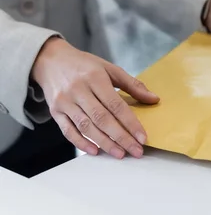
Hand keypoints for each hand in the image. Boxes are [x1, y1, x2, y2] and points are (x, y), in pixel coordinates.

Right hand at [32, 38, 158, 158]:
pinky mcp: (55, 111)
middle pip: (102, 119)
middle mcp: (78, 90)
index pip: (116, 105)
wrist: (51, 60)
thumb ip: (132, 85)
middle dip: (121, 137)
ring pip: (86, 127)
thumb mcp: (110, 69)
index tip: (142, 137)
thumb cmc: (85, 65)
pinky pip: (68, 131)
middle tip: (136, 151)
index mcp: (95, 78)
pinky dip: (81, 143)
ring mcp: (65, 102)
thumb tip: (154, 99)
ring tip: (120, 154)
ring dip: (104, 143)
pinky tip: (95, 151)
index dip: (130, 123)